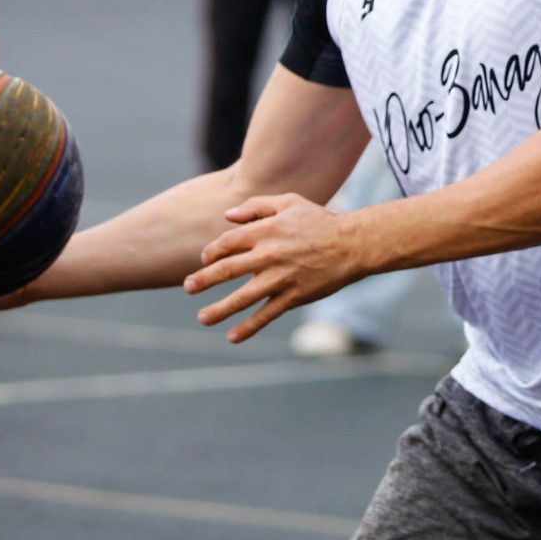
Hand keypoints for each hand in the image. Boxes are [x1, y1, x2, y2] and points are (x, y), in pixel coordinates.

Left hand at [187, 194, 360, 344]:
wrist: (352, 244)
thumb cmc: (320, 221)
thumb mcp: (290, 202)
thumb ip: (257, 206)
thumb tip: (227, 216)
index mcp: (265, 231)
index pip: (227, 243)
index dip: (211, 253)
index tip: (203, 261)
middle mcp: (269, 255)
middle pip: (227, 270)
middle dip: (203, 280)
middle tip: (188, 287)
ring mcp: (281, 278)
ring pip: (243, 297)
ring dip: (220, 309)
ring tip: (203, 318)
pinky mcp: (294, 296)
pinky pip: (267, 314)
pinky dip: (249, 327)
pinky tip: (232, 336)